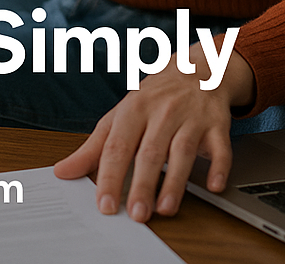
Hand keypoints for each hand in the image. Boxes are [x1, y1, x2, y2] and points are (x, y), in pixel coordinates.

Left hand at [53, 37, 254, 221]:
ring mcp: (191, 118)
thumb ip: (93, 147)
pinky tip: (214, 186)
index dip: (110, 176)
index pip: (119, 146)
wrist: (197, 69)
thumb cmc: (153, 98)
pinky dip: (220, 167)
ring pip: (183, 151)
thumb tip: (63, 171)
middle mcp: (163, 112)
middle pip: (151, 151)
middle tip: (136, 214)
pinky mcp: (217, 125)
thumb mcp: (120, 116)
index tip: (104, 204)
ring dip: (175, 181)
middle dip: (143, 184)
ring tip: (164, 208)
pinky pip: (221, 147)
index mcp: (134, 108)